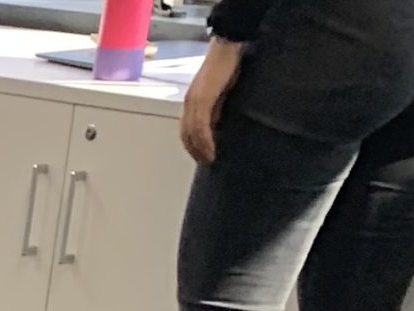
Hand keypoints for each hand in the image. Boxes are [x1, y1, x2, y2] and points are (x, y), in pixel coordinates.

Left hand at [181, 38, 242, 165]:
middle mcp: (189, 103)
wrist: (227, 45)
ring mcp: (194, 102)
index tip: (201, 154)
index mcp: (191, 100)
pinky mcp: (202, 100)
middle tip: (204, 161)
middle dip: (194, 150)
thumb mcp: (219, 90)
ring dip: (199, 149)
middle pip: (186, 134)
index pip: (186, 128)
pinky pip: (200, 127)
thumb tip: (216, 124)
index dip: (192, 143)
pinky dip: (205, 141)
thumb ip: (215, 106)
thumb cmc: (227, 64)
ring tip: (208, 159)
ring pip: (192, 134)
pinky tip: (211, 150)